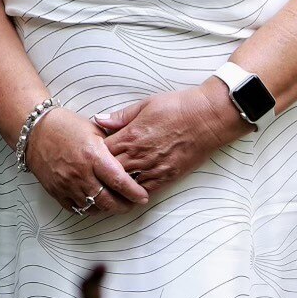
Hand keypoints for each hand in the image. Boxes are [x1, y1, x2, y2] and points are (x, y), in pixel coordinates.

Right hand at [22, 107, 148, 216]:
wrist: (35, 130)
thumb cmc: (66, 126)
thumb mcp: (94, 130)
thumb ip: (113, 146)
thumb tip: (131, 158)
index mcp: (93, 156)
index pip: (119, 181)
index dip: (134, 193)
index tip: (143, 197)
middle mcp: (81, 173)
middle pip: (108, 201)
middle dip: (124, 206)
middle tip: (132, 203)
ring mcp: (67, 184)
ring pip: (94, 208)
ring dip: (107, 208)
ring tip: (115, 203)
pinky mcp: (56, 191)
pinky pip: (76, 209)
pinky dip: (88, 208)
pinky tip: (95, 202)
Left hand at [95, 86, 244, 192]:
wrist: (206, 118)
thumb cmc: (177, 107)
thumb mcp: (145, 105)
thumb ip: (120, 116)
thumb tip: (98, 119)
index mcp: (130, 136)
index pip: (101, 152)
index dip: (94, 154)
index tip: (90, 153)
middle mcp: (139, 156)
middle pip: (110, 172)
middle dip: (101, 173)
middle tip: (94, 174)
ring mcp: (153, 168)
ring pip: (125, 185)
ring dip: (116, 185)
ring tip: (107, 186)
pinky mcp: (167, 177)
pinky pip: (145, 191)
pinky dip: (134, 192)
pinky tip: (128, 192)